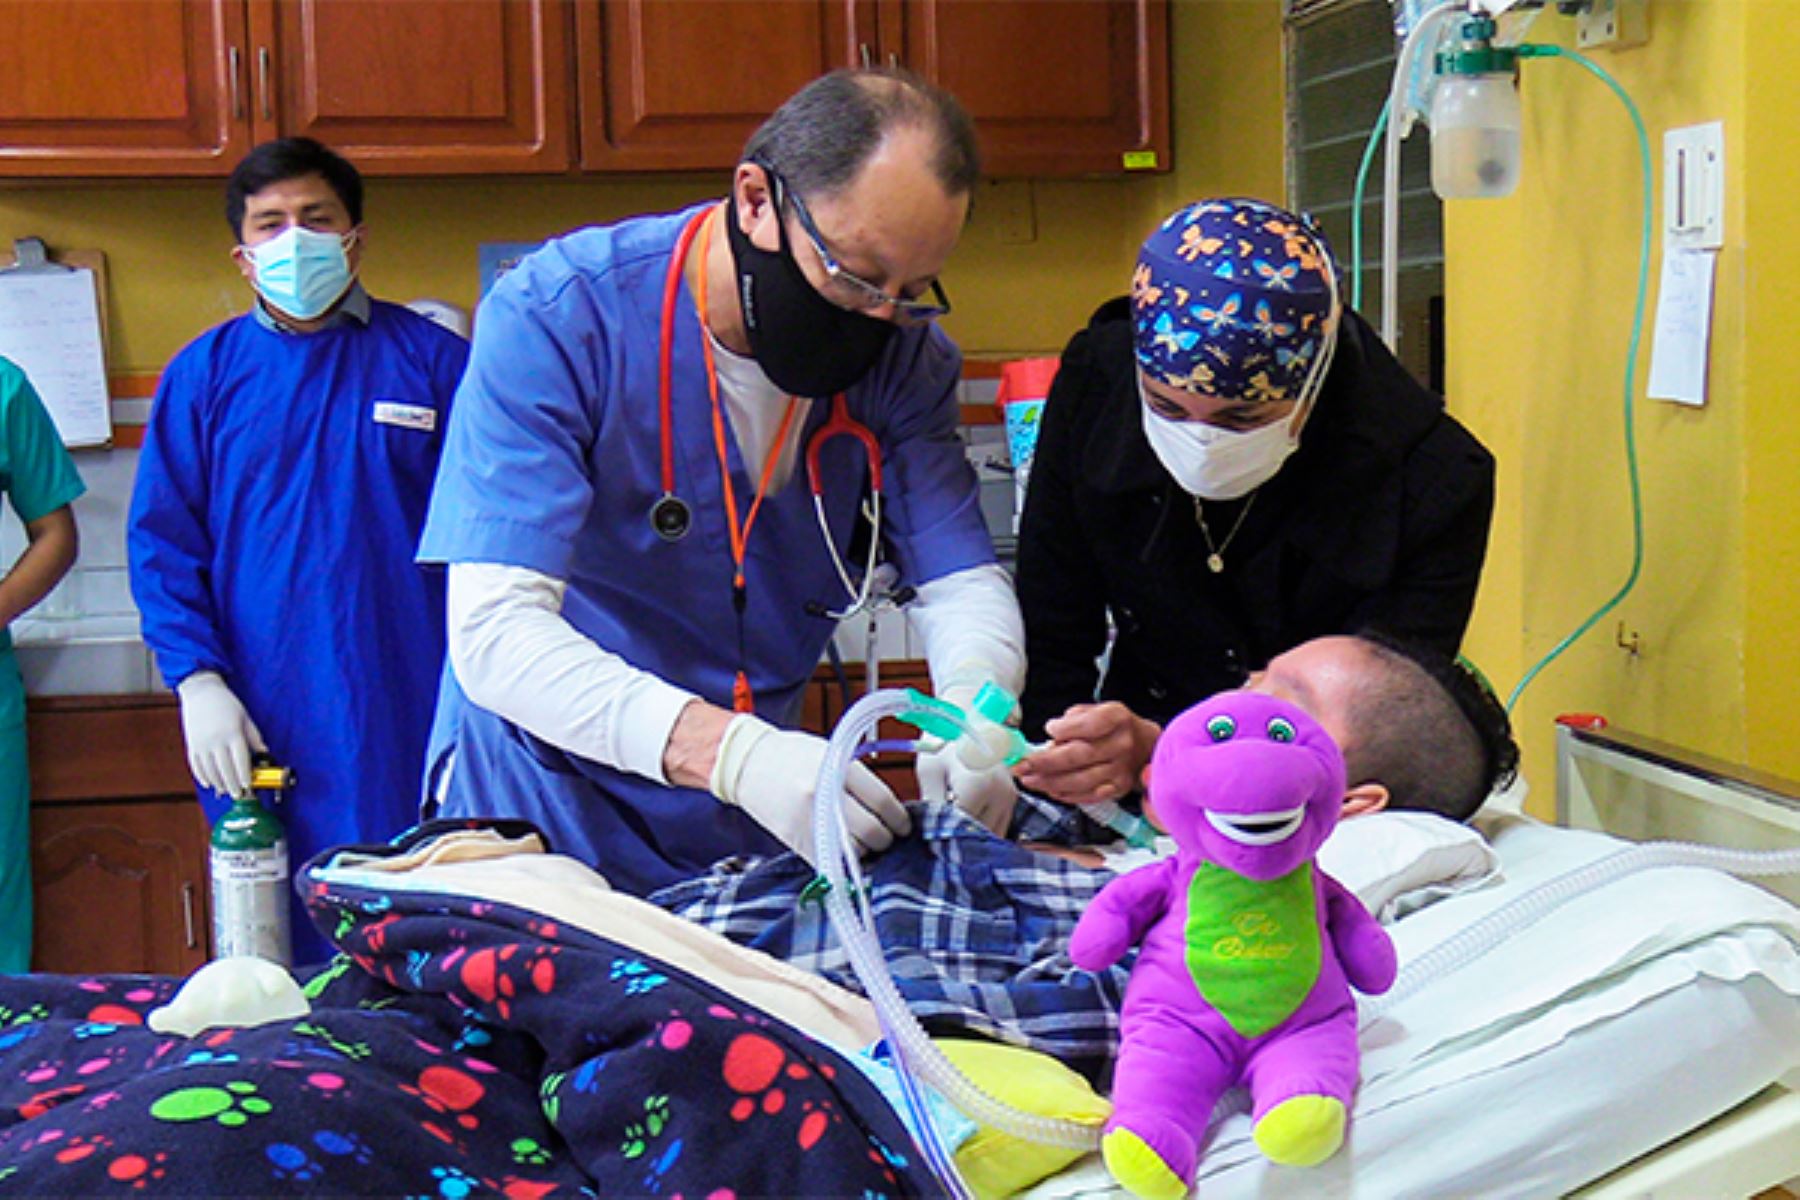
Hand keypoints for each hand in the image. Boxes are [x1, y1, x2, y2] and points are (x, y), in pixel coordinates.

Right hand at [176, 671, 265, 797]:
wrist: (200, 692)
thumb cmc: (227, 704)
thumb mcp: (245, 718)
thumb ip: (254, 737)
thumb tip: (265, 753)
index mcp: (232, 733)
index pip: (240, 760)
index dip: (245, 775)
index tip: (249, 786)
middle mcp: (215, 740)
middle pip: (225, 769)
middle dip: (233, 784)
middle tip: (239, 795)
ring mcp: (201, 744)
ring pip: (210, 770)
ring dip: (218, 783)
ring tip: (226, 791)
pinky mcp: (191, 745)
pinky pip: (196, 766)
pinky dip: (202, 777)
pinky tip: (209, 783)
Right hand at [710, 715, 909, 862]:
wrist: (747, 764)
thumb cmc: (792, 756)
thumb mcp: (829, 755)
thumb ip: (858, 779)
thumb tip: (889, 810)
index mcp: (836, 769)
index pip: (881, 801)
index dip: (898, 818)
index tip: (903, 825)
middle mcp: (823, 796)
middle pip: (872, 831)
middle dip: (886, 838)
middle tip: (887, 836)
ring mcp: (808, 821)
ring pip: (854, 851)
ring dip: (866, 852)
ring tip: (866, 843)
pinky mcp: (796, 841)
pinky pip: (830, 861)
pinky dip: (843, 861)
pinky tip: (845, 852)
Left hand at [917, 743, 1017, 835]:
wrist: (970, 721)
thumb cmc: (945, 742)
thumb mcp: (929, 772)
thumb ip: (932, 807)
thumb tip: (931, 835)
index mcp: (978, 786)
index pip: (959, 829)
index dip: (942, 836)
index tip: (929, 835)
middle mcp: (1000, 794)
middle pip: (977, 835)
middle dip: (958, 838)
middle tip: (939, 832)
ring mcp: (1010, 798)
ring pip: (990, 836)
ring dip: (972, 836)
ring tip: (953, 824)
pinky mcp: (1012, 799)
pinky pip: (999, 827)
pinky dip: (983, 829)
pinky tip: (966, 821)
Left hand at [1013, 702, 1160, 807]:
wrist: (1147, 747)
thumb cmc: (1116, 728)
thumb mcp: (1097, 710)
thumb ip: (1074, 720)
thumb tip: (1052, 738)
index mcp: (1116, 718)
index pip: (1089, 725)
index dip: (1065, 729)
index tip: (1048, 730)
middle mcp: (1121, 744)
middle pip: (1079, 756)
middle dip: (1044, 763)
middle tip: (1022, 766)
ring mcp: (1120, 770)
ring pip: (1080, 780)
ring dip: (1049, 782)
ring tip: (1029, 779)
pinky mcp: (1117, 789)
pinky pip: (1087, 796)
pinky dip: (1065, 794)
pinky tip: (1049, 789)